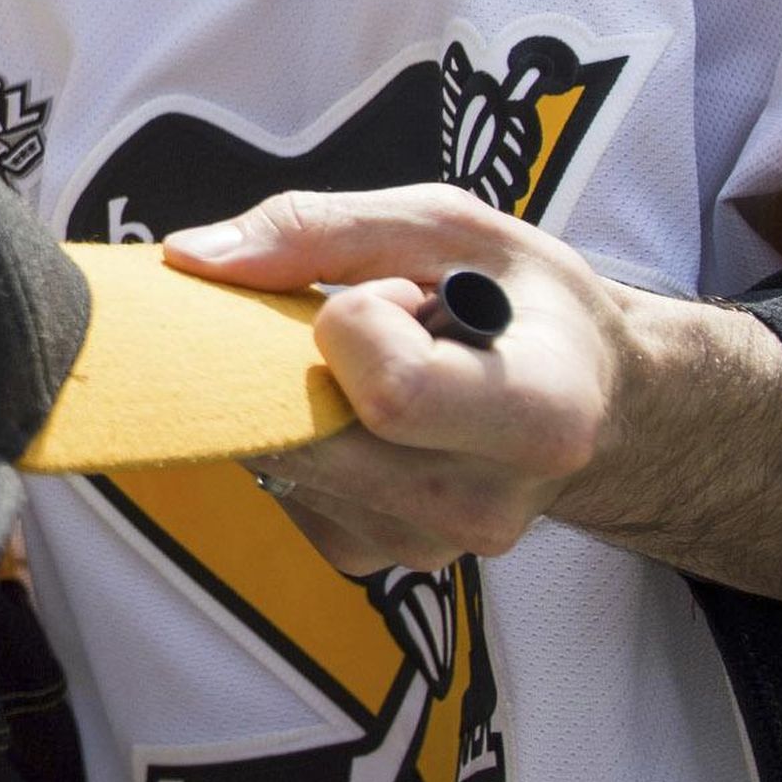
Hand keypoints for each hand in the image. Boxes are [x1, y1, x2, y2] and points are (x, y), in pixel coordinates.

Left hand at [162, 184, 626, 572]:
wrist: (587, 400)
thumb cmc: (519, 299)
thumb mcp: (447, 226)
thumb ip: (319, 229)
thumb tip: (193, 258)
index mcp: (540, 419)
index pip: (391, 392)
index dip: (364, 317)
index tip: (401, 293)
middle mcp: (484, 504)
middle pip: (309, 431)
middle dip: (297, 353)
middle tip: (363, 317)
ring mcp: (422, 544)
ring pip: (276, 454)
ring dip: (290, 388)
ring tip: (375, 361)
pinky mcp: (365, 555)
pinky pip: (275, 481)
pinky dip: (289, 427)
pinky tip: (351, 405)